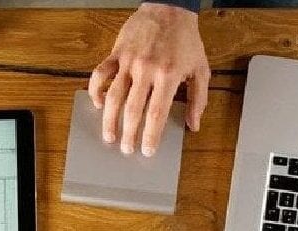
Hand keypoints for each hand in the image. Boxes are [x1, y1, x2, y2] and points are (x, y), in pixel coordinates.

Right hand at [89, 2, 208, 156]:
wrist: (170, 8)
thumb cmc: (186, 40)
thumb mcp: (201, 69)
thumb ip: (198, 99)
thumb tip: (194, 124)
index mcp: (168, 76)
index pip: (156, 114)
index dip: (150, 136)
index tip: (147, 151)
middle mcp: (147, 70)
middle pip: (133, 110)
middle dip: (128, 134)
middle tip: (126, 149)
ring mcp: (129, 61)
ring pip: (114, 96)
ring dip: (109, 120)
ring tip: (109, 136)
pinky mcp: (117, 53)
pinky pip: (101, 74)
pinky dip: (96, 90)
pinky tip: (99, 103)